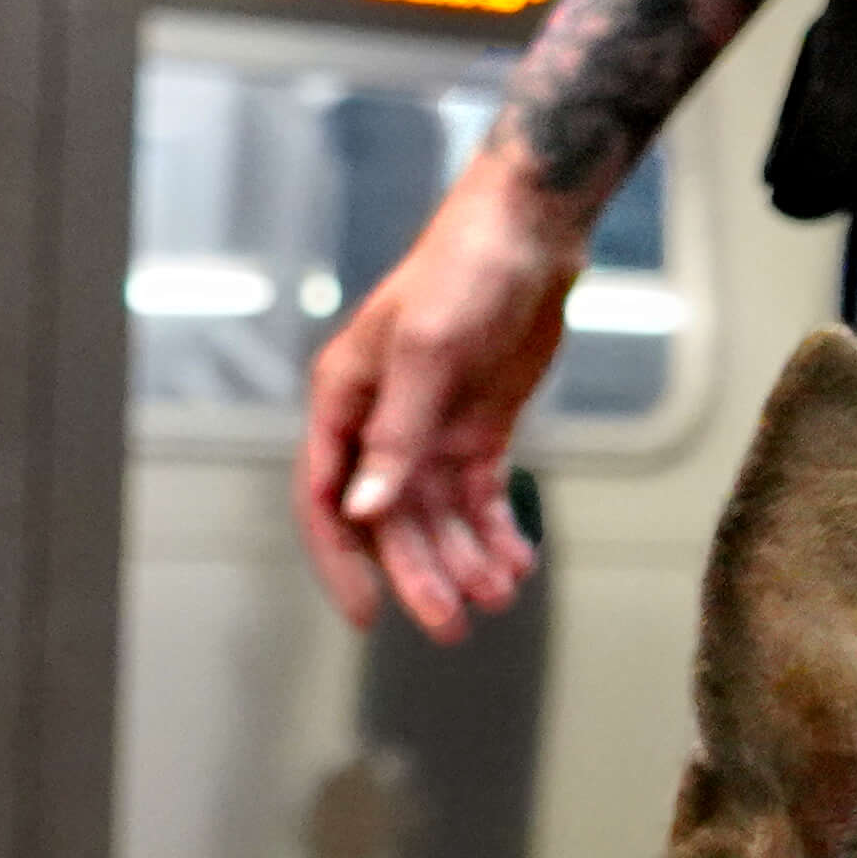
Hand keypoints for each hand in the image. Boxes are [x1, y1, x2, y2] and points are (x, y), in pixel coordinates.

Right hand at [297, 153, 591, 635]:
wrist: (531, 231)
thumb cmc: (465, 270)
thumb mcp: (429, 350)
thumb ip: (397, 434)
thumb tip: (362, 511)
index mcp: (344, 398)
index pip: (325, 497)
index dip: (342, 560)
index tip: (369, 614)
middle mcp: (379, 422)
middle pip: (387, 520)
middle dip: (418, 574)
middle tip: (452, 626)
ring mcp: (430, 428)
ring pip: (436, 517)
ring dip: (463, 560)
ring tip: (499, 594)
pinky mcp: (478, 430)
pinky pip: (477, 499)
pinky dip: (494, 534)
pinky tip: (516, 563)